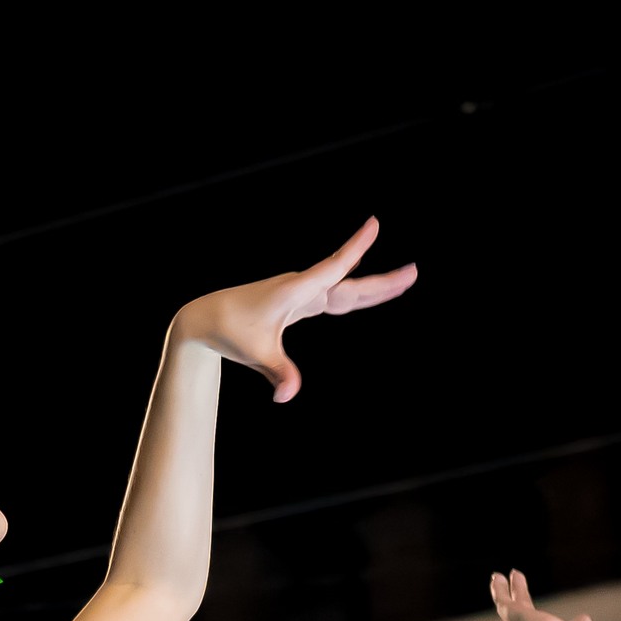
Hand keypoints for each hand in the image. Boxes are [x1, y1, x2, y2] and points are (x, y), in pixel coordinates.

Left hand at [172, 217, 415, 402]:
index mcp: (295, 291)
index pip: (333, 267)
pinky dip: (353, 293)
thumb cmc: (229, 331)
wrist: (206, 318)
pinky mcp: (298, 301)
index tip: (375, 223)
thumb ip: (277, 372)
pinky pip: (333, 295)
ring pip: (344, 288)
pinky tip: (365, 288)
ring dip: (373, 287)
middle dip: (382, 281)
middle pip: (349, 283)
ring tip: (404, 280)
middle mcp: (301, 287)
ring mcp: (301, 293)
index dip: (355, 248)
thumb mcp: (255, 354)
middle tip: (414, 272)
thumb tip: (287, 396)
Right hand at [489, 569, 597, 620]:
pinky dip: (499, 589)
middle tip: (515, 579)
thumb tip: (582, 619)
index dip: (534, 612)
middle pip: (520, 608)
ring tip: (497, 576)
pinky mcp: (512, 614)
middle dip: (517, 594)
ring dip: (503, 590)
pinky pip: (503, 599)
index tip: (531, 604)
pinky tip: (497, 577)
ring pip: (507, 604)